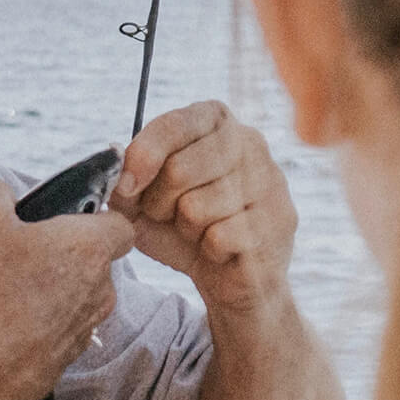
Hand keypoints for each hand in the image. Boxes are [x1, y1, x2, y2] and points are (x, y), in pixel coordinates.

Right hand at [0, 180, 133, 399]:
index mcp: (90, 248)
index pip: (120, 224)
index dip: (96, 216)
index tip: (63, 219)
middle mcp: (100, 289)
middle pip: (92, 262)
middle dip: (60, 255)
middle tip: (17, 253)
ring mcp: (84, 328)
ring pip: (74, 298)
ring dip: (47, 291)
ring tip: (2, 292)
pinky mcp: (64, 360)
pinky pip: (56, 331)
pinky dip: (34, 325)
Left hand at [111, 100, 296, 315]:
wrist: (228, 278)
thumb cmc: (183, 229)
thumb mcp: (142, 203)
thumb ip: (125, 182)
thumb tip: (119, 170)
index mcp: (215, 121)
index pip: (173, 125)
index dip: (142, 157)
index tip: (126, 187)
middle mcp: (249, 140)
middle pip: (179, 169)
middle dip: (159, 203)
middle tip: (168, 216)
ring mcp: (269, 179)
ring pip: (196, 208)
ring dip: (186, 230)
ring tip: (201, 231)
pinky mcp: (279, 219)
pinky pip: (219, 237)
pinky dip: (209, 251)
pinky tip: (222, 248)